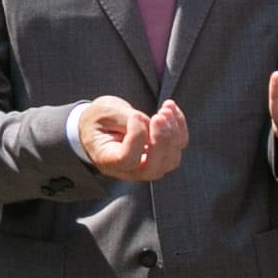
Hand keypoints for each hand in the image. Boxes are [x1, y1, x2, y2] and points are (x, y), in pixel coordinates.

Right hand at [73, 95, 188, 181]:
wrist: (100, 126)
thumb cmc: (98, 120)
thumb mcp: (104, 113)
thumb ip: (126, 119)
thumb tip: (151, 123)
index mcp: (108, 160)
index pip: (128, 159)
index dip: (137, 137)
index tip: (135, 115)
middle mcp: (129, 170)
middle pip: (154, 168)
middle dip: (162, 140)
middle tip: (159, 116)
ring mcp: (148, 165)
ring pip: (171, 160)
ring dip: (173, 132)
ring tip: (165, 108)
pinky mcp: (161, 155)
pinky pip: (178, 146)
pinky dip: (179, 125)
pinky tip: (170, 107)